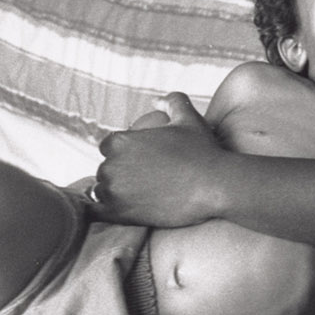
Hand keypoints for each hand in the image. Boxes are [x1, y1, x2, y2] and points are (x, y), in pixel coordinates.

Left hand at [92, 93, 220, 226]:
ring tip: (138, 198)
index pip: (109, 147)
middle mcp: (110, 165)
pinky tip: (124, 211)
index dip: (123, 154)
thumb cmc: (204, 151)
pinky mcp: (118, 214)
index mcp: (120, 141)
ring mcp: (113, 191)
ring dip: (115, 194)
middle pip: (106, 170)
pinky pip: (99, 213)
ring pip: (102, 191)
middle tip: (145, 182)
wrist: (215, 186)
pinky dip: (106, 212)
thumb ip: (172, 102)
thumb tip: (156, 101)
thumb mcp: (189, 119)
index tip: (141, 163)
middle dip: (120, 174)